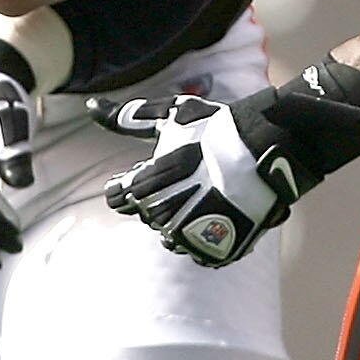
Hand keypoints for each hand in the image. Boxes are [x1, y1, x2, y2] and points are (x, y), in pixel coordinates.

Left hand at [99, 55, 359, 267]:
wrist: (269, 150)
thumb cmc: (217, 130)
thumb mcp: (172, 116)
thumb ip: (129, 117)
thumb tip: (90, 106)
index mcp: (144, 185)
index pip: (118, 198)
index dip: (135, 185)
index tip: (155, 174)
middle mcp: (160, 214)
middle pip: (148, 216)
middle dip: (164, 199)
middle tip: (191, 180)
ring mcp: (187, 236)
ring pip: (170, 238)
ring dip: (184, 220)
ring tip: (207, 196)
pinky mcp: (213, 252)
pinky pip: (196, 253)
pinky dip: (207, 238)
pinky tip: (220, 214)